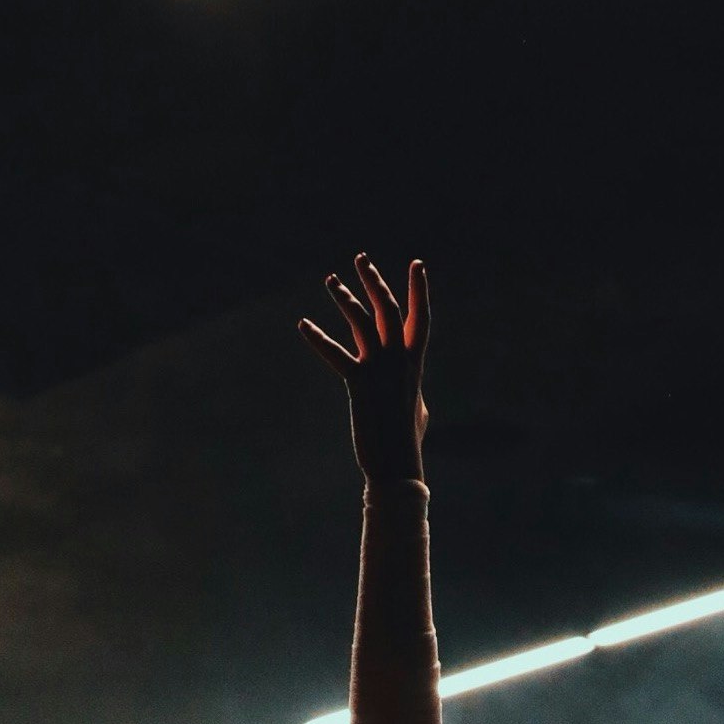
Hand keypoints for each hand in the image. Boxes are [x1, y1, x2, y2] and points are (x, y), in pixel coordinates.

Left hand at [298, 251, 429, 484]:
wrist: (397, 465)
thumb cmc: (407, 441)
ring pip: (362, 321)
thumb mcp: (418, 409)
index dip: (419, 289)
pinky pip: (335, 354)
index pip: (420, 317)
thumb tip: (414, 389)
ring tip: (330, 279)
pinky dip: (318, 339)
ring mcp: (380, 369)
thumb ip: (414, 389)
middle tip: (361, 258)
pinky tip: (303, 325)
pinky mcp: (359, 384)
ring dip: (346, 297)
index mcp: (416, 362)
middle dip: (374, 281)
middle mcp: (400, 360)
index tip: (416, 263)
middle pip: (388, 308)